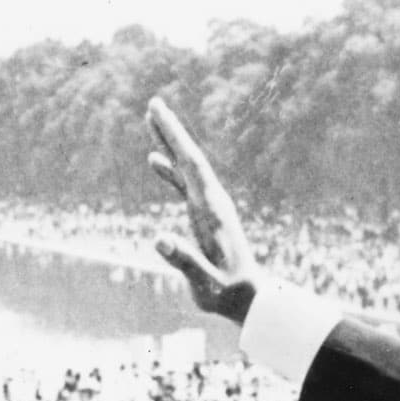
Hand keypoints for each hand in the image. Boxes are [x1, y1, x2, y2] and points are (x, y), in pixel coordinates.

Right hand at [147, 97, 259, 325]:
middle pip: (189, 158)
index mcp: (211, 210)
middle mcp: (212, 201)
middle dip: (172, 130)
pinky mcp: (204, 215)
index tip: (159, 113)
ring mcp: (209, 206)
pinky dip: (170, 169)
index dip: (175, 137)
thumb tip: (159, 239)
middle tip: (153, 103)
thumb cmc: (226, 293)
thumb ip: (184, 262)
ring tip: (152, 119)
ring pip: (187, 167)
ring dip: (170, 143)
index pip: (191, 165)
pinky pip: (184, 184)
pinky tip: (155, 159)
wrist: (248, 297)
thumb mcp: (204, 283)